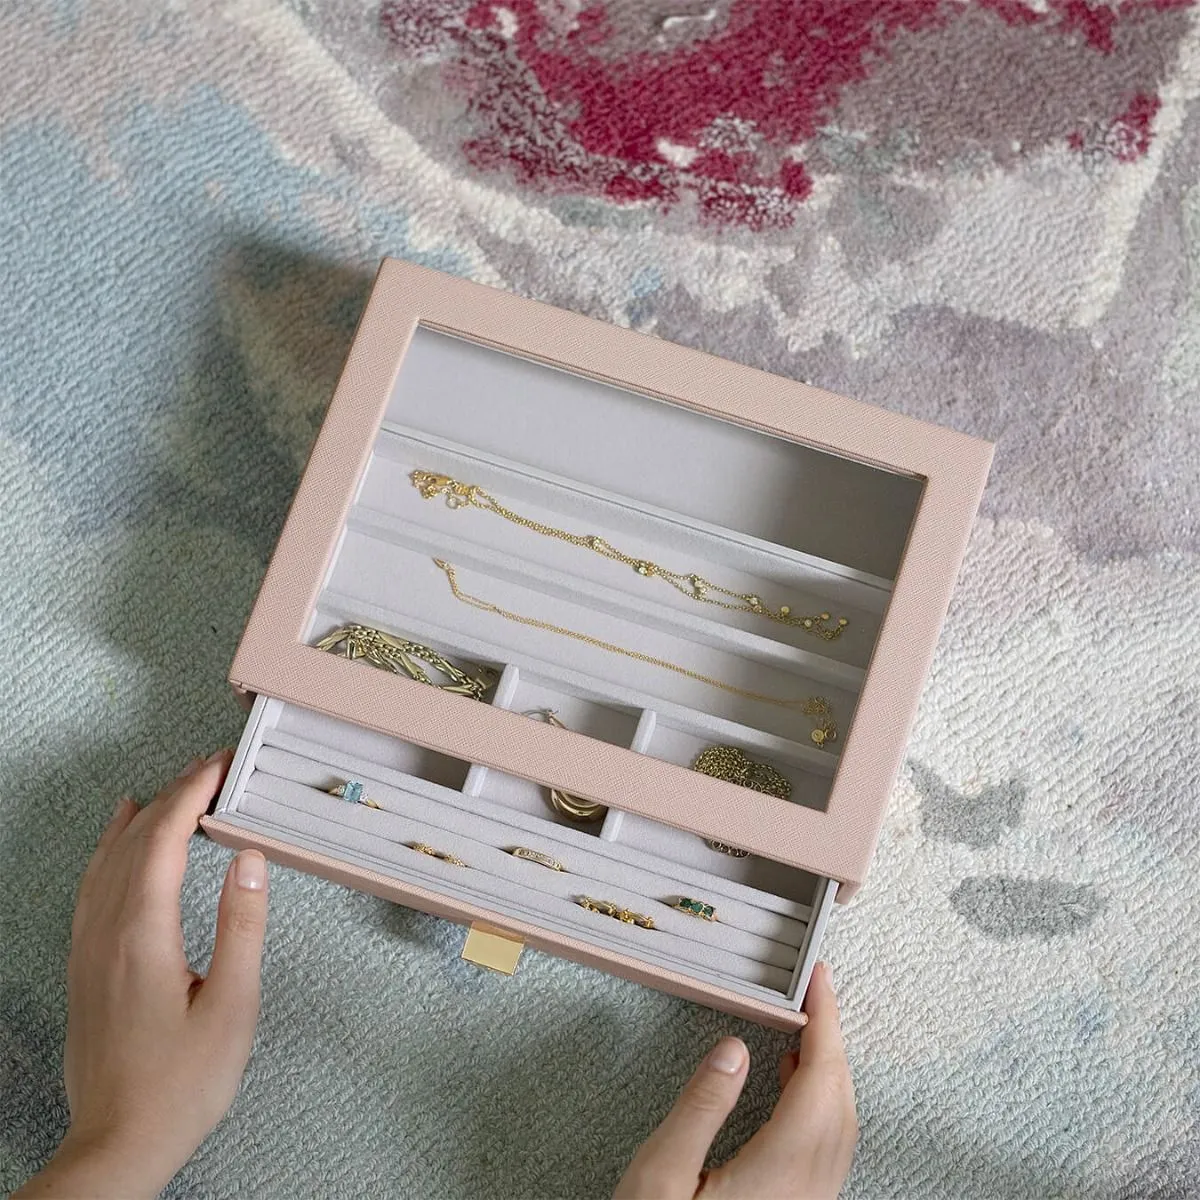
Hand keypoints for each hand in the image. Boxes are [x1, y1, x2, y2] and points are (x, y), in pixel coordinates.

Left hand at [16, 751, 268, 1199]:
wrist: (118, 1142)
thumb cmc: (180, 1085)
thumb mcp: (233, 1006)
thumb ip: (243, 927)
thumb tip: (250, 862)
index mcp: (143, 935)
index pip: (164, 839)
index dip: (192, 794)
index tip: (219, 766)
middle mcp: (107, 933)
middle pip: (134, 840)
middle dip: (173, 795)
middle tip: (210, 768)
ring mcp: (89, 949)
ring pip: (107, 859)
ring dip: (142, 817)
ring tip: (172, 788)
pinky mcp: (85, 966)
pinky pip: (91, 886)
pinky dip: (108, 850)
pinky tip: (116, 841)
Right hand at [615, 963, 855, 1199]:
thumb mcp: (660, 1178)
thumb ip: (700, 1109)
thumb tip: (734, 1050)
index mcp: (781, 1171)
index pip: (821, 1078)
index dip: (826, 1021)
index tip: (821, 981)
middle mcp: (808, 1191)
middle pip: (840, 1100)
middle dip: (832, 1038)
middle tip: (813, 994)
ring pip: (840, 1126)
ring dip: (830, 1070)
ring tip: (804, 1031)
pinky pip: (829, 1147)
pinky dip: (822, 1103)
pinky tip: (797, 1092)